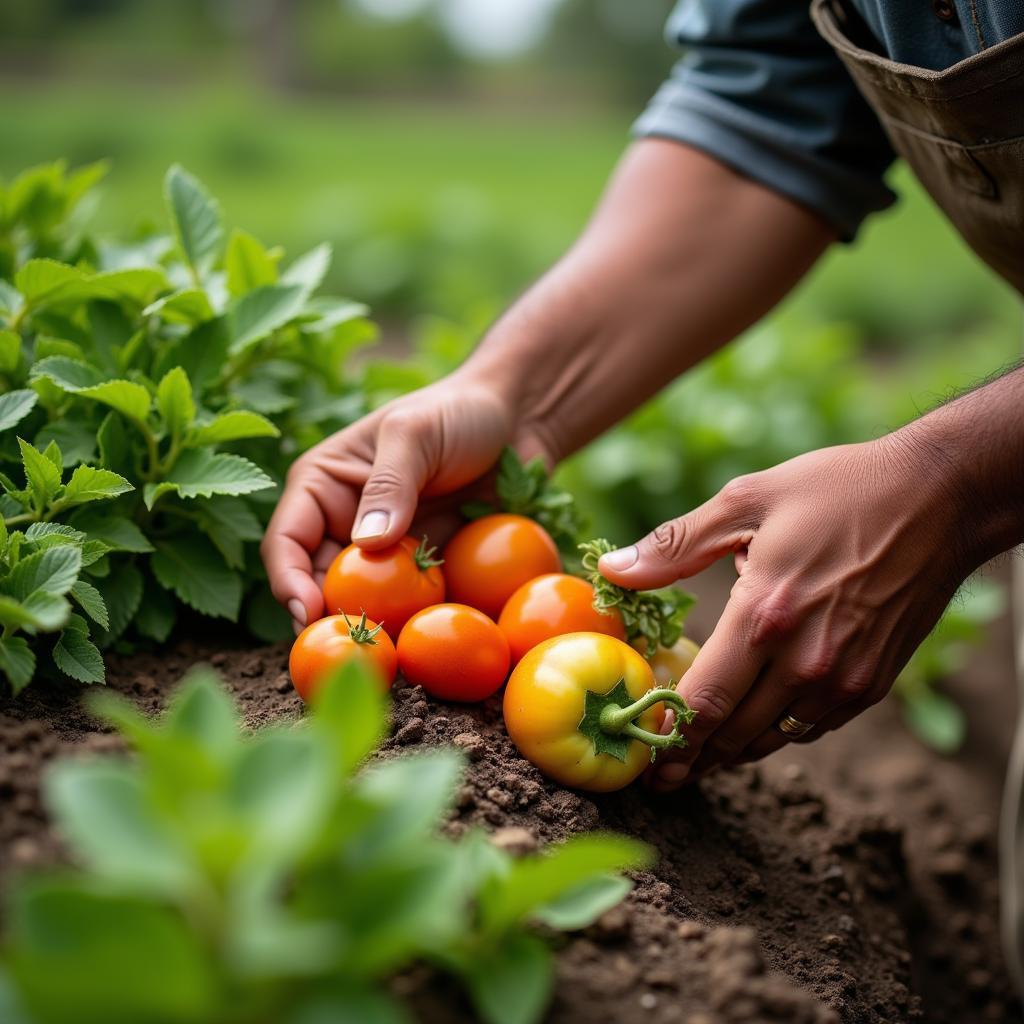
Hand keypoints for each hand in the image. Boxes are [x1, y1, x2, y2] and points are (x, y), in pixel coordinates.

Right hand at [261, 369, 549, 631]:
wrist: (519, 420)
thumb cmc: (459, 412)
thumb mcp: (416, 433)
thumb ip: (390, 482)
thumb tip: (366, 544)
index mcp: (324, 485)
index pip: (288, 540)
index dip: (288, 580)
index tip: (308, 612)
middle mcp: (346, 524)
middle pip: (319, 584)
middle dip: (327, 619)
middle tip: (347, 649)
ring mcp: (388, 552)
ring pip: (364, 603)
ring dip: (371, 630)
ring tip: (384, 657)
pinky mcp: (427, 569)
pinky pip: (414, 606)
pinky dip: (416, 625)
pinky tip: (427, 644)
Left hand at [598, 434, 967, 789]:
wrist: (939, 498)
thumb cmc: (838, 489)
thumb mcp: (747, 500)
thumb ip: (674, 545)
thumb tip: (613, 569)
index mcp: (765, 616)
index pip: (704, 702)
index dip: (668, 738)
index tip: (644, 759)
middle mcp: (806, 660)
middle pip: (735, 734)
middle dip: (693, 760)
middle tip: (663, 778)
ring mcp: (844, 678)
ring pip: (773, 738)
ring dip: (733, 753)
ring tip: (700, 761)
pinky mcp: (872, 682)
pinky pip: (812, 727)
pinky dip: (777, 733)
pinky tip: (755, 727)